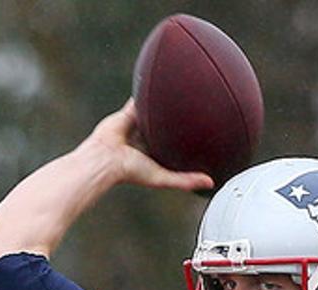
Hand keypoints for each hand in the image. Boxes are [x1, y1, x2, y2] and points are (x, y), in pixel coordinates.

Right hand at [80, 99, 213, 192]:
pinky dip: (145, 90)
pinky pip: (138, 100)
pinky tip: (156, 79)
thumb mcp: (163, 177)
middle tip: (196, 108)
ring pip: (153, 111)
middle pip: (166, 127)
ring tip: (179, 91)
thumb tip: (211, 183)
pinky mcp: (128, 113)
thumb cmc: (130, 171)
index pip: (175, 145)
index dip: (188, 139)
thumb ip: (185, 180)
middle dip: (177, 120)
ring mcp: (137, 125)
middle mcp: (147, 139)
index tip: (204, 132)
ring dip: (163, 103)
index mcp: (155, 154)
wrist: (106, 158)